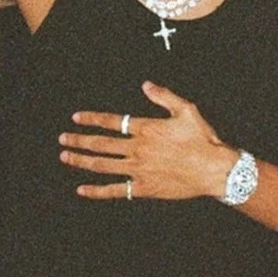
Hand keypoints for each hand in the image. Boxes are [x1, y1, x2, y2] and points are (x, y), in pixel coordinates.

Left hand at [60, 81, 238, 200]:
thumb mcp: (187, 110)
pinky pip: (115, 190)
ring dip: (81, 161)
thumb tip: (146, 85)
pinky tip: (82, 189)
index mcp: (146, 129)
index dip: (92, 119)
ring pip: (103, 165)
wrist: (214, 169)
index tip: (77, 118)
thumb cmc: (202, 139)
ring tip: (65, 157)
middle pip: (101, 144)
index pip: (112, 122)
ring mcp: (138, 170)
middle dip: (79, 140)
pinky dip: (97, 191)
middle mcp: (138, 149)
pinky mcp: (143, 188)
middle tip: (63, 139)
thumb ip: (164, 96)